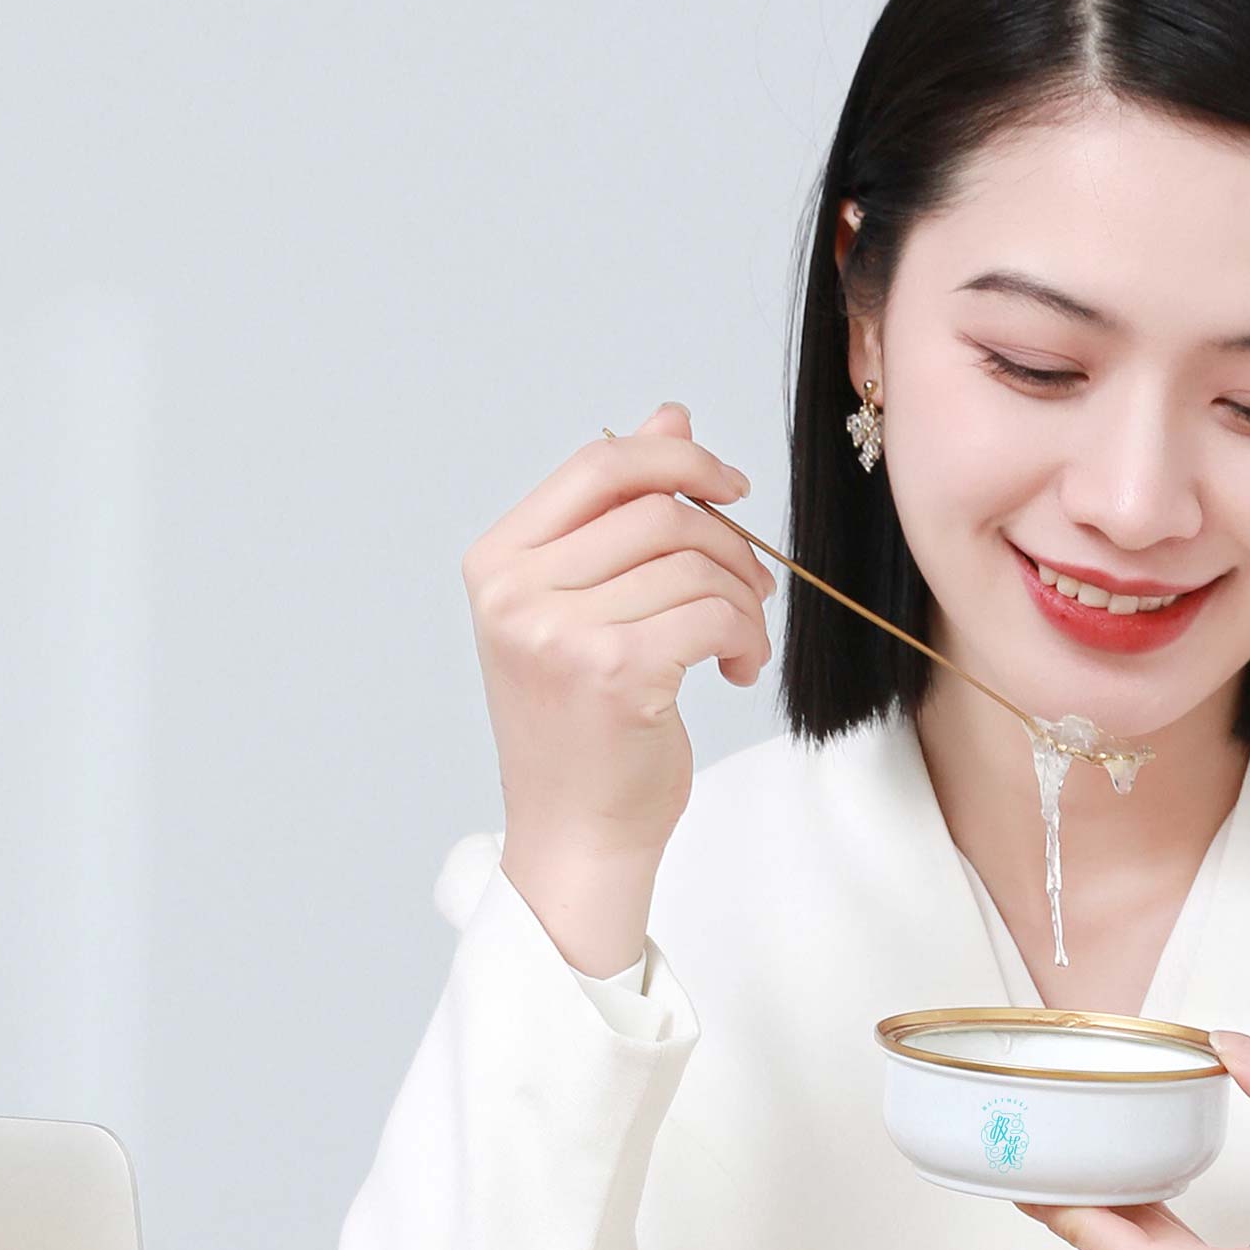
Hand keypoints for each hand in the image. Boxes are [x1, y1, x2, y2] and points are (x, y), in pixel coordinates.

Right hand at [461, 401, 774, 973]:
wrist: (575, 835)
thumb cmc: (586, 726)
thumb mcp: (590, 606)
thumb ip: (623, 510)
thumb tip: (671, 414)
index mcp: (498, 562)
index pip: (600, 463)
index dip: (677, 458)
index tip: (732, 487)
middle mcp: (516, 591)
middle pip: (658, 509)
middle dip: (727, 542)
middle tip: (751, 590)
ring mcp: (559, 631)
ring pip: (695, 561)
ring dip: (742, 598)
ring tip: (738, 640)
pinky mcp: (614, 672)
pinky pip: (713, 611)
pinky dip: (744, 635)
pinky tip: (735, 669)